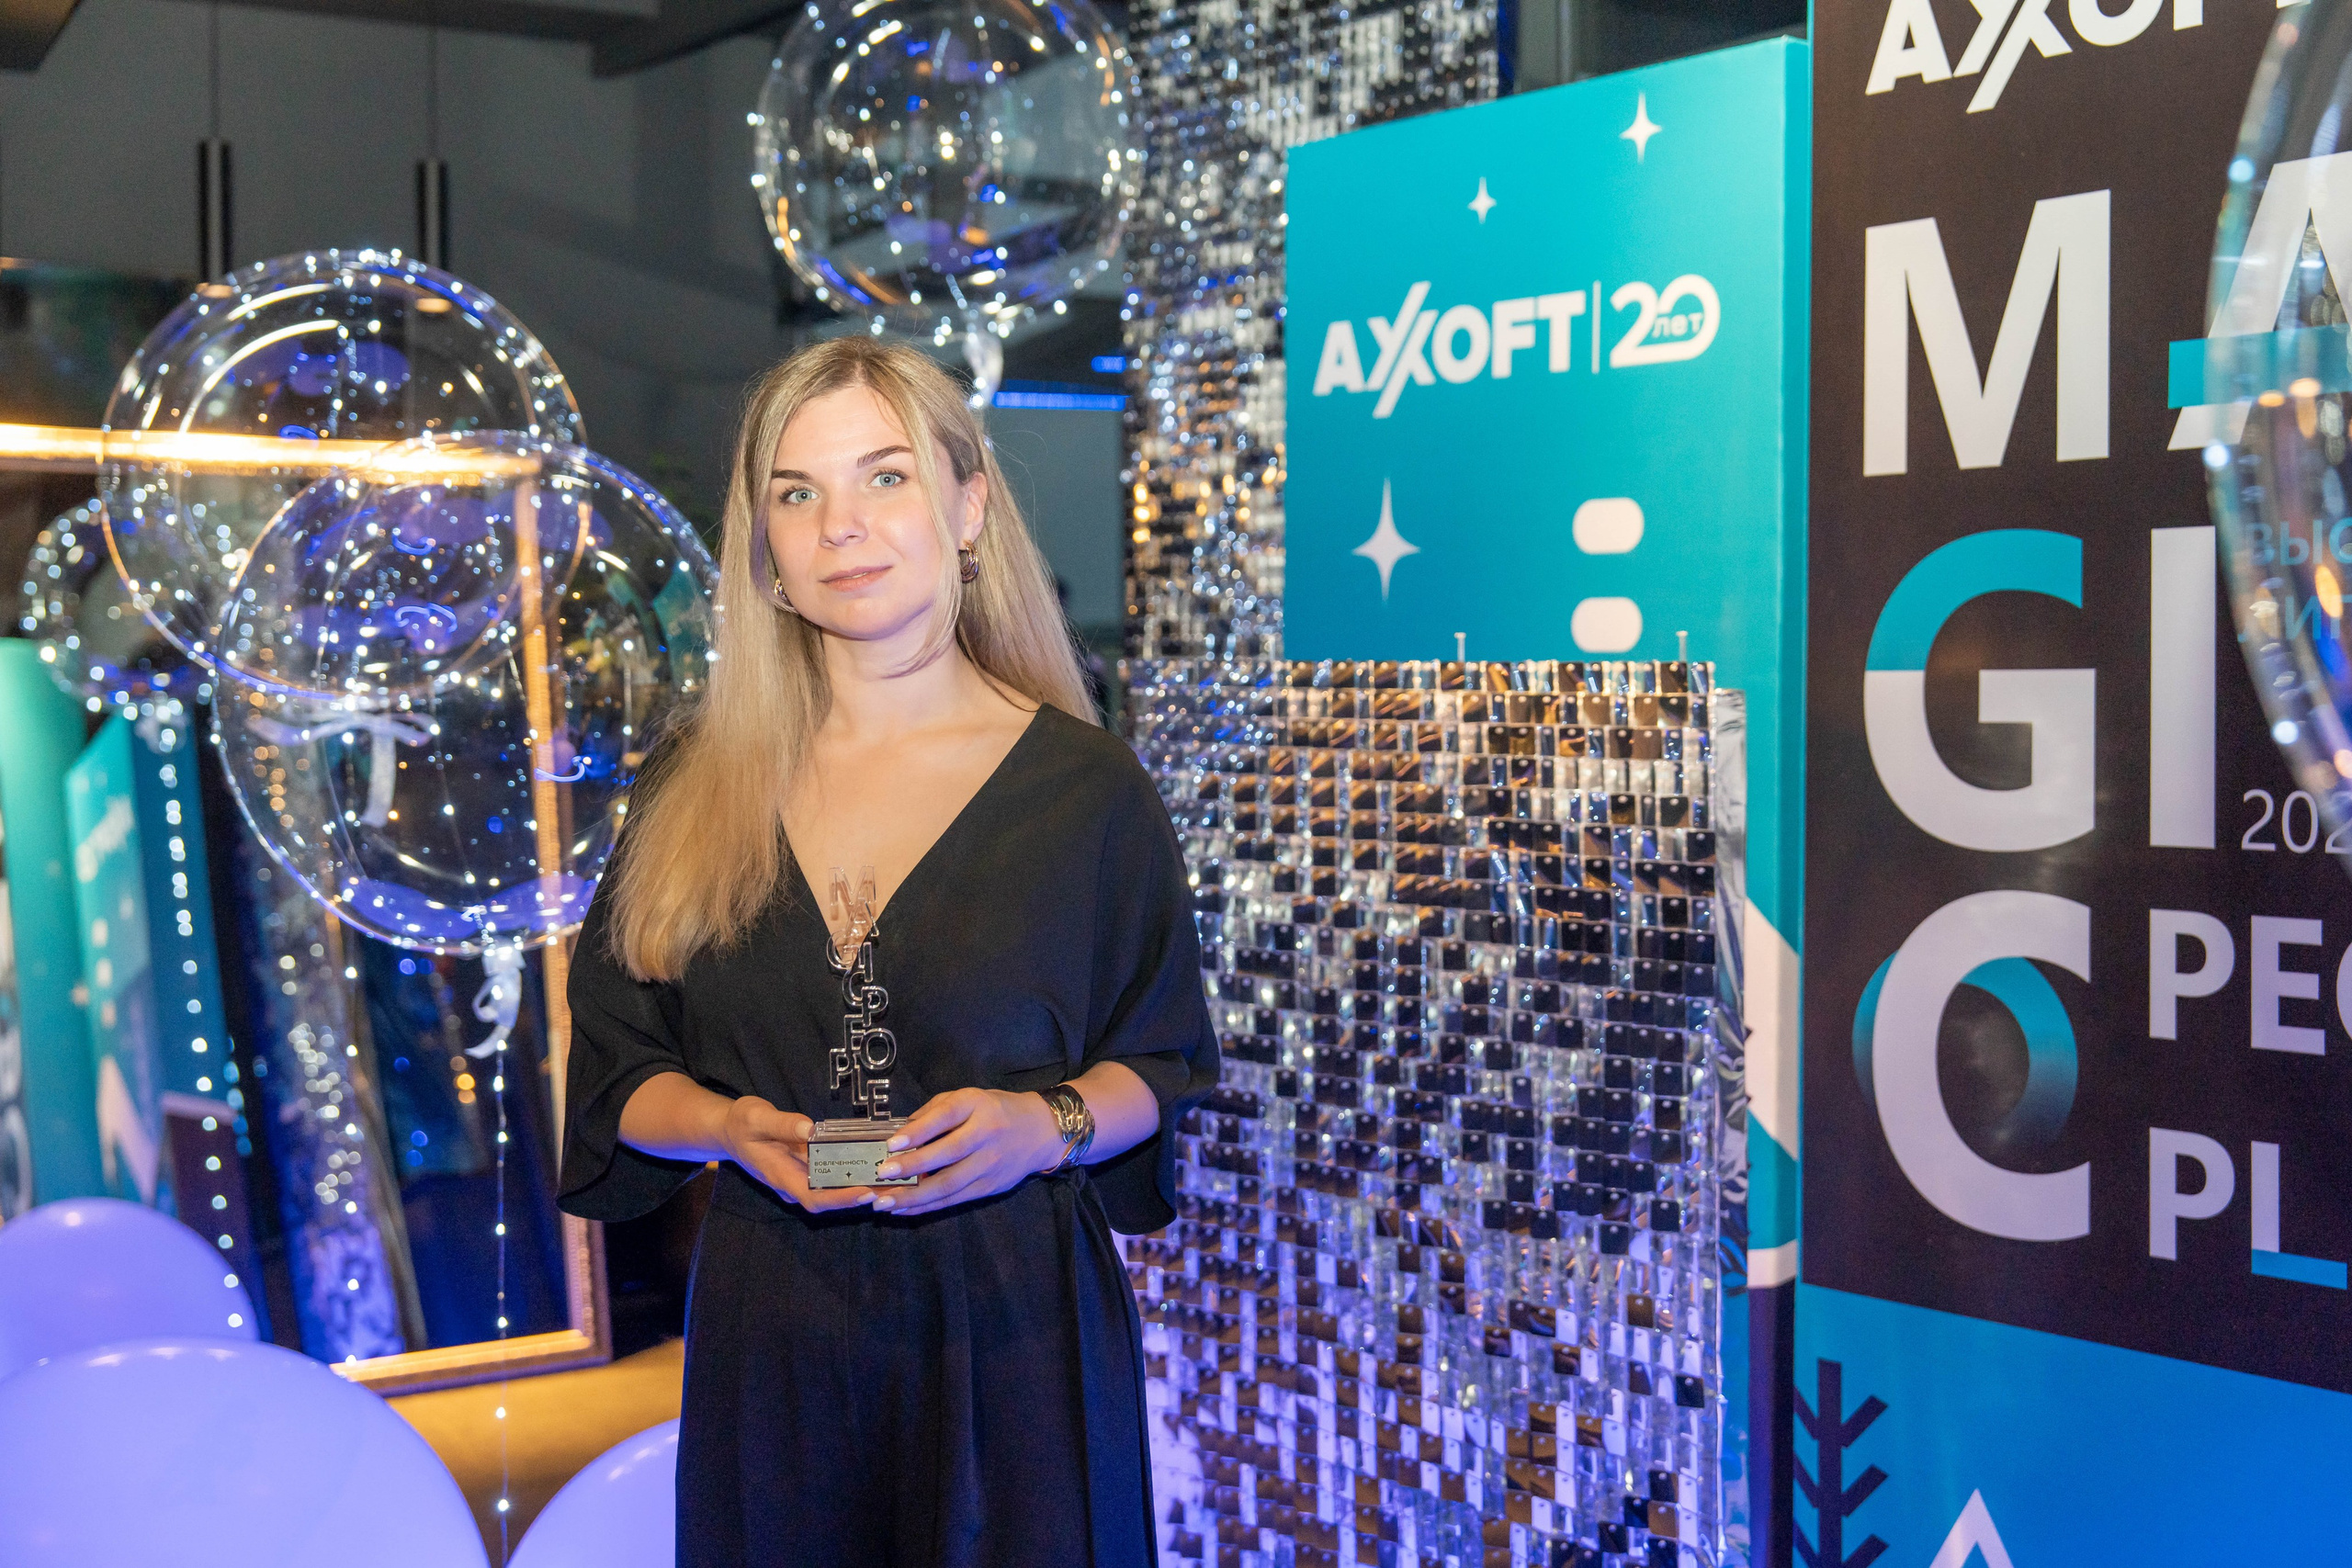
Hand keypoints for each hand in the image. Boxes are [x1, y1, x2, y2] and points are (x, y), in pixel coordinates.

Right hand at [719, 1095, 876, 1211]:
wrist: (728, 1130)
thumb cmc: (741, 1124)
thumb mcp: (757, 1118)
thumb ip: (783, 1125)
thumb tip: (810, 1129)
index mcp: (781, 1176)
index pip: (813, 1198)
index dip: (840, 1200)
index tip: (865, 1193)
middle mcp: (793, 1183)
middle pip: (829, 1200)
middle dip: (859, 1197)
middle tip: (891, 1187)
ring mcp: (800, 1177)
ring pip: (833, 1190)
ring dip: (860, 1187)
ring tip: (891, 1179)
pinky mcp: (806, 1168)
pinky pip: (831, 1177)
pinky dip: (852, 1174)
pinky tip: (874, 1165)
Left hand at [868, 1088, 1062, 1216]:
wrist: (1041, 1131)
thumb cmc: (995, 1110)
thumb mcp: (968, 1098)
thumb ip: (935, 1111)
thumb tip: (901, 1131)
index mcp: (977, 1105)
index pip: (946, 1115)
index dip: (919, 1130)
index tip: (892, 1144)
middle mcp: (986, 1134)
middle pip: (948, 1153)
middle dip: (913, 1166)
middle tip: (883, 1174)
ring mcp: (990, 1164)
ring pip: (949, 1184)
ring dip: (914, 1195)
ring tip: (884, 1202)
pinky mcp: (990, 1187)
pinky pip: (954, 1199)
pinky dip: (927, 1206)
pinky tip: (903, 1209)